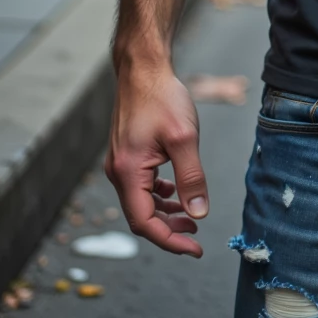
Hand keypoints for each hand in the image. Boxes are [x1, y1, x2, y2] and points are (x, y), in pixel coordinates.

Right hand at [105, 60, 208, 256]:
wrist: (143, 69)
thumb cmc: (161, 97)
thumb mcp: (184, 137)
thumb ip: (191, 177)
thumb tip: (199, 212)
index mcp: (127, 172)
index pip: (145, 223)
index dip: (170, 240)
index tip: (195, 248)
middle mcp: (118, 172)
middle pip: (141, 216)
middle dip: (169, 229)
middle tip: (196, 235)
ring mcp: (120, 164)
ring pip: (141, 202)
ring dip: (165, 213)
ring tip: (191, 216)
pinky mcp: (127, 155)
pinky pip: (141, 186)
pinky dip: (159, 195)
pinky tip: (175, 192)